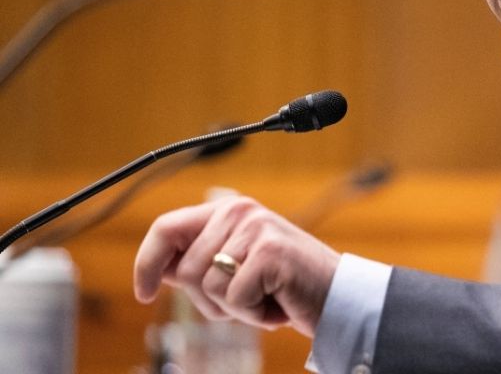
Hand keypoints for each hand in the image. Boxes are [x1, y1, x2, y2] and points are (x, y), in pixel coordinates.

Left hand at [134, 196, 339, 336]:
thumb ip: (200, 260)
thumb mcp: (236, 265)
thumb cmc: (284, 285)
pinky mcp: (269, 252)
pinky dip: (253, 313)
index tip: (143, 293)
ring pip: (208, 286)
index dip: (147, 263)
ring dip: (234, 307)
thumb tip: (157, 269)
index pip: (166, 228)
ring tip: (264, 297)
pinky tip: (276, 302)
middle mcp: (239, 211)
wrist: (335, 296)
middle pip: (185, 269)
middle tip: (246, 296)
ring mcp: (256, 228)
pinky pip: (233, 299)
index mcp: (228, 209)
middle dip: (210, 299)